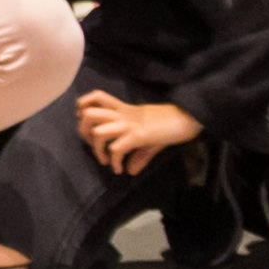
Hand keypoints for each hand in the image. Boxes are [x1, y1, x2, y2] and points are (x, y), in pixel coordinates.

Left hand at [75, 92, 202, 172]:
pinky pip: (116, 148)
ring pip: (98, 131)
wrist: (185, 119)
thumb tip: (129, 171)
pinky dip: (114, 161)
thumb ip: (137, 154)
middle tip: (92, 145)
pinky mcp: (138, 135)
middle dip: (83, 131)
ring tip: (104, 160)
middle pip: (89, 114)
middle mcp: (122, 115)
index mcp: (123, 109)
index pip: (97, 97)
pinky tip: (119, 169)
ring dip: (97, 149)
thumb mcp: (149, 140)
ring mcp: (129, 125)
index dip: (84, 106)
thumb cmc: (167, 126)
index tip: (85, 122)